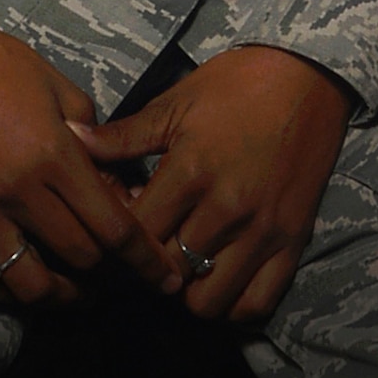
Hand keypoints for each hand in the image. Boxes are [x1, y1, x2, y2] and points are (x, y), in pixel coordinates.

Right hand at [0, 0, 178, 309]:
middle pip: (78, 257)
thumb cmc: (2, 65)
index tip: (162, 276)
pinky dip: (10, 293)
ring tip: (77, 290)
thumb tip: (118, 193)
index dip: (143, 258)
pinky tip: (27, 284)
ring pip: (29, 284)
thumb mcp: (63, 92)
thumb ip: (96, 145)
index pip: (111, 226)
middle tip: (119, 270)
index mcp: (54, 155)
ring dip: (61, 295)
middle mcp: (17, 191)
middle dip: (109, 272)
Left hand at [76, 46, 351, 322]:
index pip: (135, 234)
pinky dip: (232, 304)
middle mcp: (226, 209)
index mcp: (191, 171)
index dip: (117, 237)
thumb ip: (123, 136)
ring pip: (207, 301)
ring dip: (188, 291)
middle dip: (148, 267)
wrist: (308, 73)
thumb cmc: (236, 82)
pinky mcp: (292, 241)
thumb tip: (69, 141)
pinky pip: (256, 304)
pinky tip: (218, 279)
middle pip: (167, 272)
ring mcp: (262, 231)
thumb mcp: (176, 102)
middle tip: (147, 249)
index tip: (116, 227)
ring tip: (183, 265)